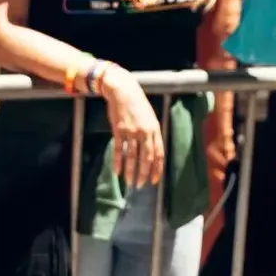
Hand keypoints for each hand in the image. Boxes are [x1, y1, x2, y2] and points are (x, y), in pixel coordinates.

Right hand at [96, 64, 164, 186]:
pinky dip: (117, 162)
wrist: (123, 91)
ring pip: (132, 156)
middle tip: (141, 185)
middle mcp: (145, 132)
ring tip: (130, 182)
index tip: (154, 180)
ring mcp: (131, 131)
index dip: (157, 169)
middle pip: (147, 157)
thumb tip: (153, 152)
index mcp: (155, 129)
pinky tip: (116, 172)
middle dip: (144, 173)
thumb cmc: (138, 104)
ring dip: (131, 171)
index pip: (158, 153)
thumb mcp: (150, 117)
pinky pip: (118, 150)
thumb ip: (152, 134)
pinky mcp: (119, 130)